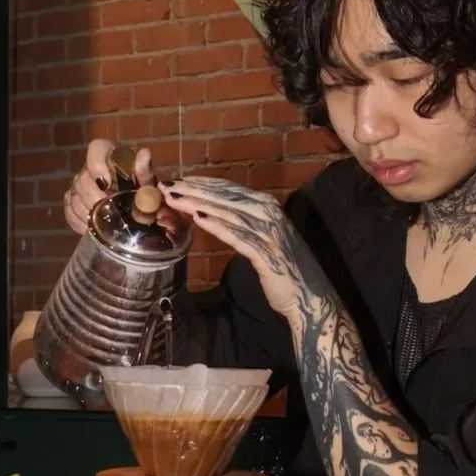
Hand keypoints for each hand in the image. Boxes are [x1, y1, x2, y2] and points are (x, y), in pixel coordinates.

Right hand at [63, 139, 154, 234]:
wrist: (136, 204)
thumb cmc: (142, 187)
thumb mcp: (147, 181)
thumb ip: (144, 170)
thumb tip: (145, 154)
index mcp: (109, 153)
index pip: (95, 149)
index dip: (97, 166)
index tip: (107, 184)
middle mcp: (89, 166)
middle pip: (83, 180)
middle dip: (97, 199)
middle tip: (112, 211)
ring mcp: (78, 184)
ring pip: (75, 197)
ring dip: (90, 212)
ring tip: (107, 221)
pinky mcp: (72, 200)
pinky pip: (69, 211)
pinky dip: (81, 221)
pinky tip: (95, 226)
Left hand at [158, 177, 332, 317]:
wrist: (309, 296)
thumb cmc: (284, 267)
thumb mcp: (263, 237)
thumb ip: (245, 222)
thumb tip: (216, 211)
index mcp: (267, 205)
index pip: (229, 188)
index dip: (201, 183)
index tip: (177, 180)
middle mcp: (269, 212)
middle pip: (225, 196)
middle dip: (194, 189)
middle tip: (166, 185)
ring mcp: (269, 232)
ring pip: (228, 213)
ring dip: (199, 204)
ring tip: (174, 199)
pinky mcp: (267, 253)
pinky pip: (238, 236)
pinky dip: (218, 226)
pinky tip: (198, 219)